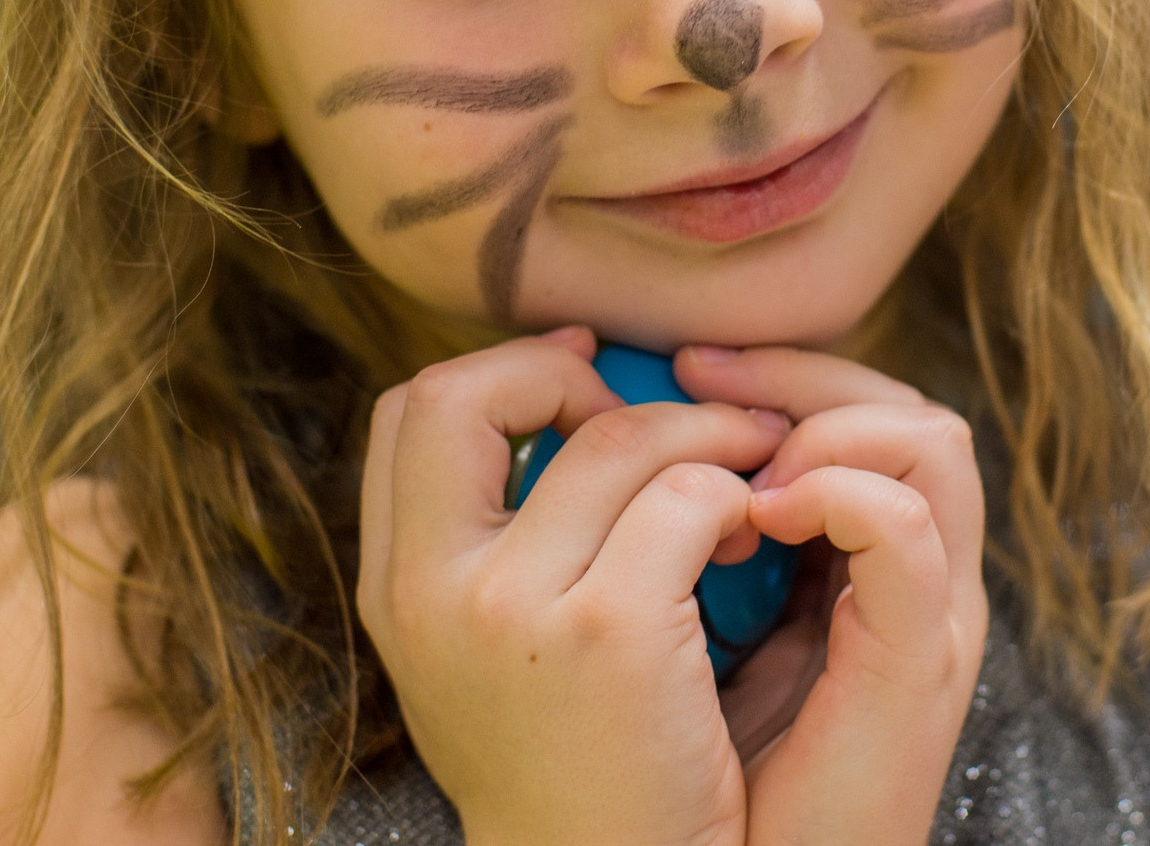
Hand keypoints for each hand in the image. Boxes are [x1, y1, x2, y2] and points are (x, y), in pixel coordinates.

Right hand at [358, 327, 788, 845]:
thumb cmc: (576, 775)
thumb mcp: (485, 662)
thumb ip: (490, 551)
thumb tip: (550, 415)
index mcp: (396, 592)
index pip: (411, 413)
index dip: (502, 373)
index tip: (584, 385)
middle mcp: (433, 592)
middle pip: (468, 392)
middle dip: (567, 374)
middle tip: (654, 418)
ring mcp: (514, 608)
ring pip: (617, 439)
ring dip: (698, 437)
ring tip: (740, 481)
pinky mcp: (611, 633)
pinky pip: (689, 497)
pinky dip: (735, 496)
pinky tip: (753, 539)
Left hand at [674, 346, 986, 845]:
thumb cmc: (709, 790)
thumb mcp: (686, 638)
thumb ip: (689, 547)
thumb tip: (621, 442)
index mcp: (866, 573)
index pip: (866, 416)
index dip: (780, 373)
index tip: (679, 366)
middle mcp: (918, 580)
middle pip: (907, 408)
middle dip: (797, 371)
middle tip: (693, 370)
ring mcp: (936, 619)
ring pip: (930, 439)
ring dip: (825, 421)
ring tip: (738, 463)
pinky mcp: (925, 659)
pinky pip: (906, 527)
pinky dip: (837, 493)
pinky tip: (760, 511)